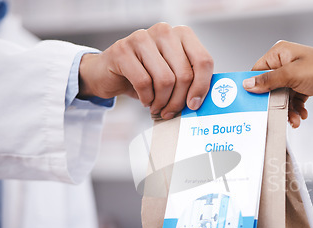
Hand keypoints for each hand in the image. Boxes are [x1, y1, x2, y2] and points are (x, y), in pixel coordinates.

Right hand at [78, 23, 213, 118]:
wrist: (109, 73)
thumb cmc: (146, 75)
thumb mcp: (173, 75)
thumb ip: (190, 82)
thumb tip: (202, 102)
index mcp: (182, 34)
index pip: (203, 60)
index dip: (202, 87)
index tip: (194, 104)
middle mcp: (164, 31)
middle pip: (184, 74)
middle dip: (179, 100)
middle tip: (171, 111)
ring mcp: (142, 38)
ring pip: (165, 80)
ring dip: (162, 101)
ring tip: (157, 106)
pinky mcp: (123, 49)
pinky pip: (144, 82)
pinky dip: (146, 98)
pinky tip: (145, 99)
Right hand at [243, 41, 312, 127]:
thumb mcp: (291, 76)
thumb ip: (267, 81)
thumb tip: (247, 84)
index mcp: (280, 52)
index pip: (258, 70)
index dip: (256, 87)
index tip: (254, 103)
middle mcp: (287, 61)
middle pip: (270, 86)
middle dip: (275, 103)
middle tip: (278, 115)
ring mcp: (296, 74)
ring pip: (282, 96)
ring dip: (288, 110)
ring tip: (295, 120)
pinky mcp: (304, 85)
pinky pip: (293, 100)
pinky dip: (296, 109)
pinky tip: (302, 116)